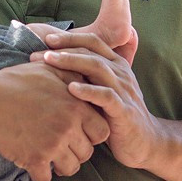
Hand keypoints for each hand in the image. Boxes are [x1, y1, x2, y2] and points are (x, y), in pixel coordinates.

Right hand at [0, 63, 109, 180]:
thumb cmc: (14, 82)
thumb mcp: (47, 70)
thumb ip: (72, 73)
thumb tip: (86, 73)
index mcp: (76, 105)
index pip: (102, 131)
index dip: (90, 134)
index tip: (76, 131)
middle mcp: (69, 126)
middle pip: (87, 152)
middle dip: (75, 151)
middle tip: (60, 146)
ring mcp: (52, 145)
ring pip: (70, 168)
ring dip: (60, 165)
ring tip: (48, 157)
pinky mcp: (34, 159)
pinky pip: (46, 178)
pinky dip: (39, 174)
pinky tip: (31, 163)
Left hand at [39, 28, 159, 169]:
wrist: (144, 142)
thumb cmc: (114, 115)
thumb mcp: (101, 90)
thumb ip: (86, 76)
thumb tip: (52, 64)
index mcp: (116, 65)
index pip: (93, 41)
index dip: (69, 38)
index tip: (46, 39)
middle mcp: (121, 73)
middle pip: (90, 52)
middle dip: (63, 49)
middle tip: (37, 53)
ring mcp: (124, 90)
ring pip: (98, 68)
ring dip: (71, 62)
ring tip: (49, 61)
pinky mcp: (124, 110)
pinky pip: (106, 96)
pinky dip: (88, 91)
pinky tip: (71, 88)